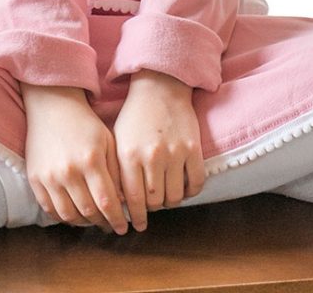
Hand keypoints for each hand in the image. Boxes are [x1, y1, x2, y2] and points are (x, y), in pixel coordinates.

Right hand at [20, 83, 127, 234]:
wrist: (52, 106)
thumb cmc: (85, 123)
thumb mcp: (108, 141)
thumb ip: (116, 172)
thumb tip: (121, 202)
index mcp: (91, 160)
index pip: (106, 202)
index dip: (116, 219)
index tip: (123, 228)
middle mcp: (69, 171)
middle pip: (88, 211)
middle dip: (102, 223)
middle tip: (110, 226)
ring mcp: (49, 176)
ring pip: (68, 215)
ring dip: (83, 223)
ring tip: (92, 221)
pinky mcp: (35, 178)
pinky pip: (49, 209)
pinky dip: (62, 217)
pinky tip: (73, 214)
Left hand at [113, 69, 205, 231]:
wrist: (160, 87)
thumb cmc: (135, 115)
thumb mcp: (118, 140)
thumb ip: (117, 170)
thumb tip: (119, 203)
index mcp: (129, 155)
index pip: (132, 199)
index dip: (134, 217)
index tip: (135, 225)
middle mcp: (152, 156)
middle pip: (154, 201)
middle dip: (151, 209)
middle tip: (150, 207)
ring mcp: (175, 153)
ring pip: (175, 197)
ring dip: (170, 201)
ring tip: (165, 196)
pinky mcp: (194, 149)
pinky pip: (196, 183)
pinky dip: (190, 192)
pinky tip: (183, 188)